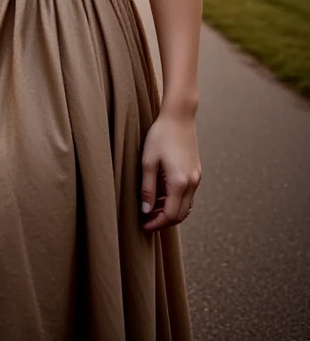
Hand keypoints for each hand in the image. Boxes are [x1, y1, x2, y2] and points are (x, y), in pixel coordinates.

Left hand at [140, 111, 200, 230]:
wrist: (179, 116)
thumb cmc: (160, 136)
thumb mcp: (148, 162)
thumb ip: (147, 188)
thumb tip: (146, 210)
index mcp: (179, 182)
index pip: (171, 215)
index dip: (156, 223)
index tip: (143, 224)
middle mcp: (192, 183)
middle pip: (180, 215)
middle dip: (164, 220)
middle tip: (146, 218)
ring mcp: (196, 178)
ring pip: (186, 206)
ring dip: (170, 211)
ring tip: (152, 205)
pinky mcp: (196, 172)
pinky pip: (188, 195)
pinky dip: (176, 200)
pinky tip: (162, 193)